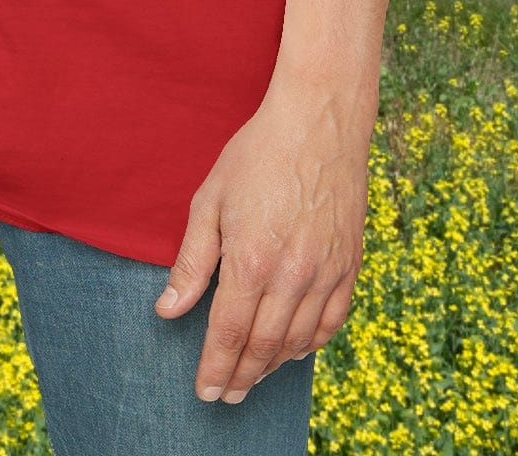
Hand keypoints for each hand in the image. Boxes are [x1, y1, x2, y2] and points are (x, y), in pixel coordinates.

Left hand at [155, 82, 372, 402]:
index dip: (214, 369)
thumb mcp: (210, 200)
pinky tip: (295, 349)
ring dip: (273, 366)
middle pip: (263, 346)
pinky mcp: (349, 264)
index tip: (204, 392)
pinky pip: (332, 322)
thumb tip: (168, 310)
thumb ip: (193, 262)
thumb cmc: (257, 154)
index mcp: (251, 260)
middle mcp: (291, 275)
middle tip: (226, 395)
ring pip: (298, 341)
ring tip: (253, 377)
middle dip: (240, 377)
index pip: (227, 334)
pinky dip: (312, 344)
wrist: (318, 122)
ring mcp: (326, 272)